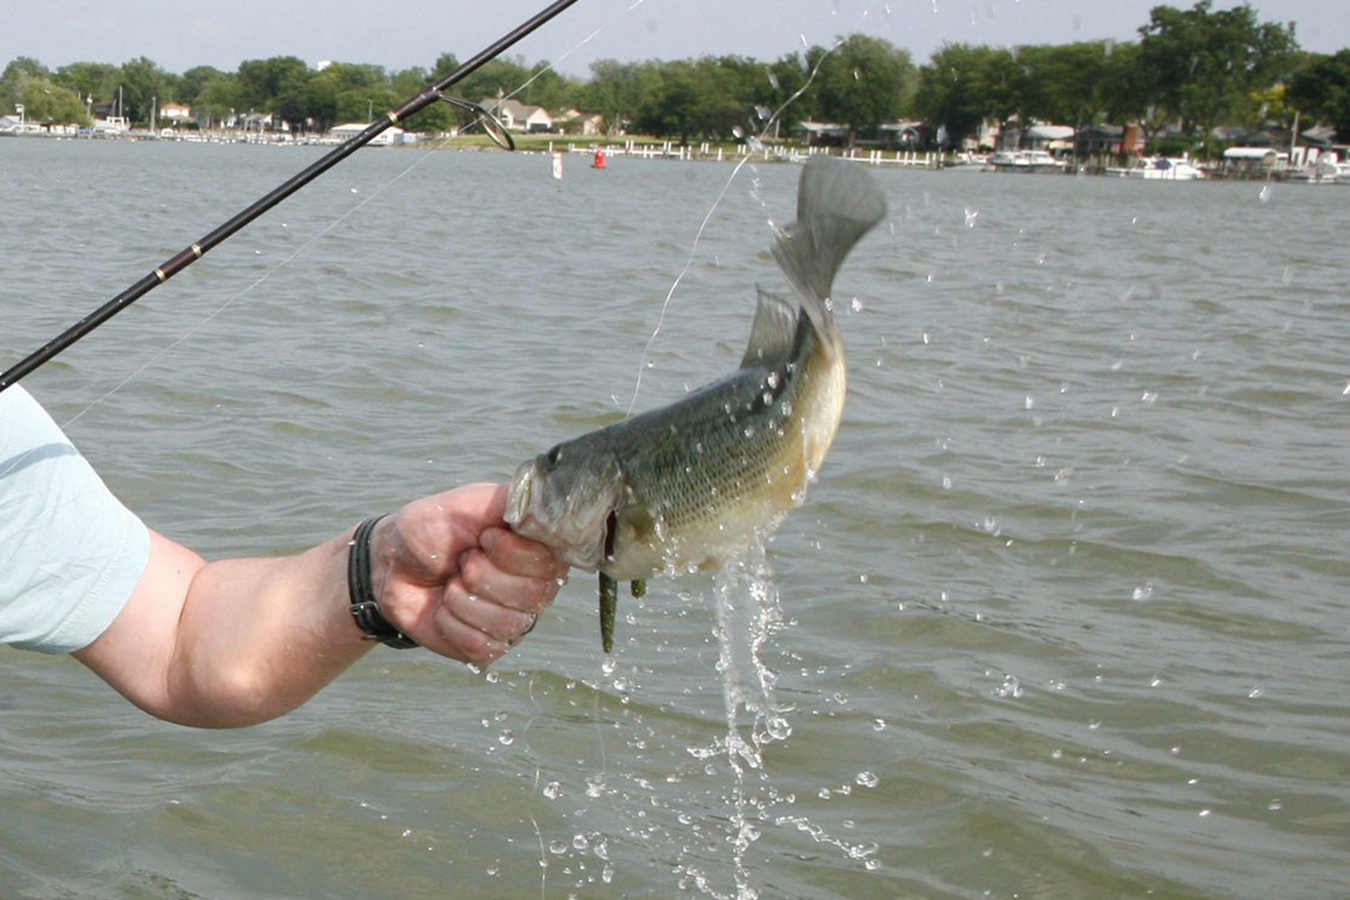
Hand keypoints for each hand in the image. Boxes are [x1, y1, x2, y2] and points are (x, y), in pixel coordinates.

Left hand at [369, 483, 567, 666]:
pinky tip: (442, 608)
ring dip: (462, 599)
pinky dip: (451, 623)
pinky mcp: (489, 647)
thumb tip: (547, 503)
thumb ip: (513, 501)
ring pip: (506, 623)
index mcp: (537, 550)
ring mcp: (513, 619)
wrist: (391, 563)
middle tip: (462, 560)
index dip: (512, 553)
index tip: (484, 538)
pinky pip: (482, 645)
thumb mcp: (470, 502)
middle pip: (532, 595)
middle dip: (481, 575)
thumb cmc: (432, 528)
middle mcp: (534, 587)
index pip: (550, 562)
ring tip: (451, 582)